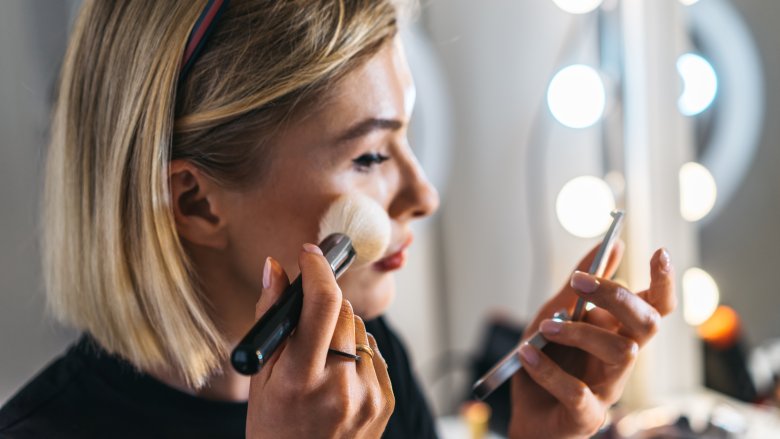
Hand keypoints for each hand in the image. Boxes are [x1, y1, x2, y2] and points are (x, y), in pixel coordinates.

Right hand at [246, 244, 393, 438]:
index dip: (317, 270)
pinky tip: (339, 376)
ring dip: (341, 329)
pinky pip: (374, 352)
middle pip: (344, 311)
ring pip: (360, 329)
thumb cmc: (275, 428)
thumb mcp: (261, 377)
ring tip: (321, 360)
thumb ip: (271, 318)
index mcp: (301, 380)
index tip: (310, 255)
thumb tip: (274, 268)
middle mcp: (340, 386)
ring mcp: (368, 395)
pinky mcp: (385, 400)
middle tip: (307, 321)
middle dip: (325, 303)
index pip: (321, 305)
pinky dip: (356, 353)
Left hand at [508, 243, 675, 438]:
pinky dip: (548, 369)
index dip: (664, 282)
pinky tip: (527, 353)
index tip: (659, 252)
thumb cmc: (545, 361)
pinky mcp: (588, 416)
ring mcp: (609, 389)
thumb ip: (579, 284)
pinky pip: (577, 392)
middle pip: (648, 324)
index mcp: (619, 333)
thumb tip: (613, 244)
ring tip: (545, 327)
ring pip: (622, 353)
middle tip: (579, 282)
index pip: (656, 306)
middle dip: (618, 296)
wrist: (526, 414)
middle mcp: (622, 360)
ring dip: (580, 332)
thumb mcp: (553, 314)